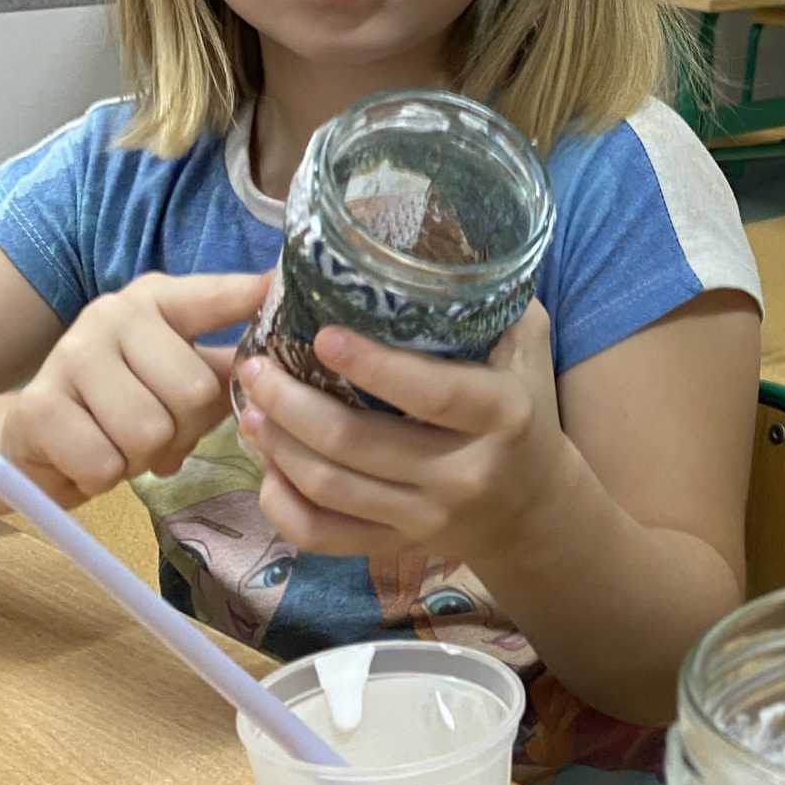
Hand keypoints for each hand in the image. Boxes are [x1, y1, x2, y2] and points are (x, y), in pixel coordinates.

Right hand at [0, 270, 266, 503]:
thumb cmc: (126, 406)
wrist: (39, 441)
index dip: (242, 296)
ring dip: (142, 458)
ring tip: (121, 444)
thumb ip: (224, 373)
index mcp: (159, 302)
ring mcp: (71, 353)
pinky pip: (104, 462)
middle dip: (183, 431)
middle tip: (156, 433)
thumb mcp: (179, 380)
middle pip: (193, 392)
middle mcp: (113, 314)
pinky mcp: (39, 403)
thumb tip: (272, 375)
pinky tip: (90, 457)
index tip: (271, 285)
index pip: (209, 297)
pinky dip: (104, 476)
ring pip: (149, 432)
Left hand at [235, 301, 566, 562]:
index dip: (374, 366)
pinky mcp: (398, 547)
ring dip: (278, 447)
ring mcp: (427, 518)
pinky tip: (266, 470)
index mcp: (502, 415)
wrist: (535, 509)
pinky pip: (324, 536)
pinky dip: (283, 505)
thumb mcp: (525, 347)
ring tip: (249, 409)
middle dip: (292, 405)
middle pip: (358, 445)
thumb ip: (485, 301)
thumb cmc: (523, 408)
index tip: (323, 335)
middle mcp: (464, 473)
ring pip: (331, 489)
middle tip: (255, 368)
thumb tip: (426, 237)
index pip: (432, 394)